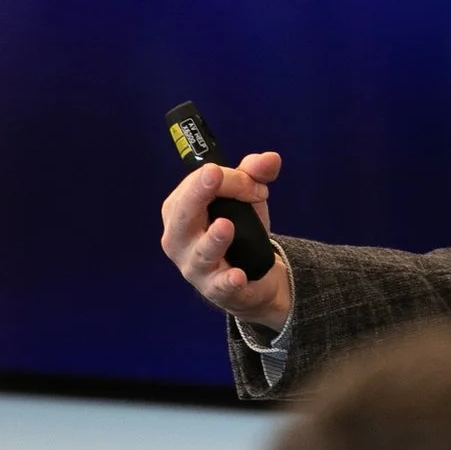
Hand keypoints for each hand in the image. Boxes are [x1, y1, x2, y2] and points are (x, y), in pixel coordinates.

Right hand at [160, 152, 293, 330]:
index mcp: (179, 210)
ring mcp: (195, 267)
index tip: (256, 183)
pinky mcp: (215, 290)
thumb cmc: (238, 231)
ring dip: (213, 240)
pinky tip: (238, 276)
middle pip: (183, 217)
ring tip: (226, 226)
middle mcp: (179, 239)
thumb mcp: (245, 198)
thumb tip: (271, 158)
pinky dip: (229, 281)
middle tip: (214, 175)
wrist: (250, 278)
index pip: (196, 186)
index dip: (228, 178)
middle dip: (197, 195)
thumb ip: (254, 174)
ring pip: (201, 253)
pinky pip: (220, 286)